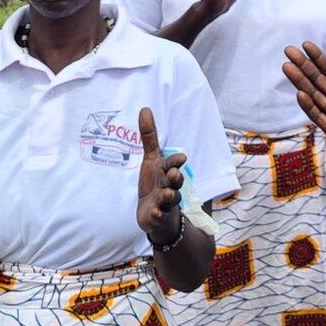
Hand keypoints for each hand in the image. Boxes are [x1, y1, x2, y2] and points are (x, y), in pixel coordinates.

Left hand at [136, 107, 185, 246]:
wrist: (155, 211)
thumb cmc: (155, 182)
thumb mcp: (151, 159)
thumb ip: (149, 136)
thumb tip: (145, 108)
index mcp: (167, 171)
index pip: (174, 164)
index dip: (176, 161)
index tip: (181, 158)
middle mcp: (169, 186)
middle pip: (176, 182)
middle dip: (176, 178)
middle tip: (174, 174)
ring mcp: (164, 203)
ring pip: (170, 199)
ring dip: (169, 196)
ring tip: (166, 195)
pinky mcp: (157, 216)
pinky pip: (159, 216)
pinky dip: (157, 214)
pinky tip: (154, 213)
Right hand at [282, 42, 325, 170]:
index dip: (318, 58)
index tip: (306, 44)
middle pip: (317, 79)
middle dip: (303, 65)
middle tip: (288, 50)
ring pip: (313, 95)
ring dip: (300, 82)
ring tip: (287, 67)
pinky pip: (319, 117)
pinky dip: (309, 106)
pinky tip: (300, 94)